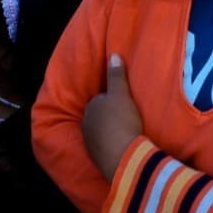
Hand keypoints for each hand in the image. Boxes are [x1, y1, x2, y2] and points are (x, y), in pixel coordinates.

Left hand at [81, 54, 143, 179]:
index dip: (113, 101)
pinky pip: (104, 147)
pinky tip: (123, 146)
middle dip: (109, 116)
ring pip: (100, 132)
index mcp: (90, 107)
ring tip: (126, 133)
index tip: (125, 105)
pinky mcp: (97, 157)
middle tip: (127, 118)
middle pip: (99, 116)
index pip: (101, 100)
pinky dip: (112, 145)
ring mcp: (90, 142)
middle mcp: (86, 124)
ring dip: (110, 132)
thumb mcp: (121, 95)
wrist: (123, 156)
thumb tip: (113, 55)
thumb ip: (116, 76)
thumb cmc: (122, 121)